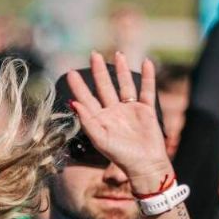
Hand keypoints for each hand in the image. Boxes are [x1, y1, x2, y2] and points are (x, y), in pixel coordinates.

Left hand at [64, 52, 169, 194]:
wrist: (145, 165)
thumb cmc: (121, 155)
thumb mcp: (100, 139)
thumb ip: (87, 121)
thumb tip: (73, 103)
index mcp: (100, 119)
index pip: (86, 99)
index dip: (79, 86)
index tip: (70, 72)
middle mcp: (113, 112)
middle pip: (105, 87)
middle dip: (99, 71)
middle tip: (93, 55)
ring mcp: (130, 110)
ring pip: (125, 85)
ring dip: (122, 70)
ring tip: (118, 54)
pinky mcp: (146, 110)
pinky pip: (146, 90)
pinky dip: (147, 77)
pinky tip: (146, 62)